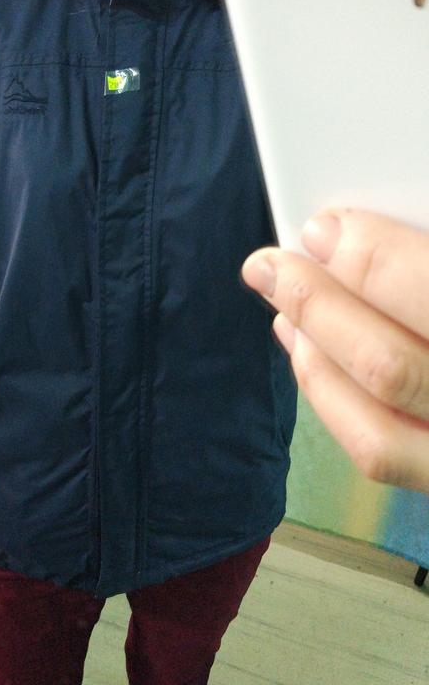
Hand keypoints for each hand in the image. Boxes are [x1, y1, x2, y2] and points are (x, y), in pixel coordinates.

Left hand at [240, 208, 428, 494]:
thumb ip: (414, 264)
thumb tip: (348, 230)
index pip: (428, 295)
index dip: (370, 259)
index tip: (323, 228)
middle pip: (387, 367)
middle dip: (315, 307)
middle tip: (270, 266)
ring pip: (375, 432)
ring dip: (313, 359)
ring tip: (284, 311)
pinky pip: (380, 456)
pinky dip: (330, 400)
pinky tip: (310, 356)